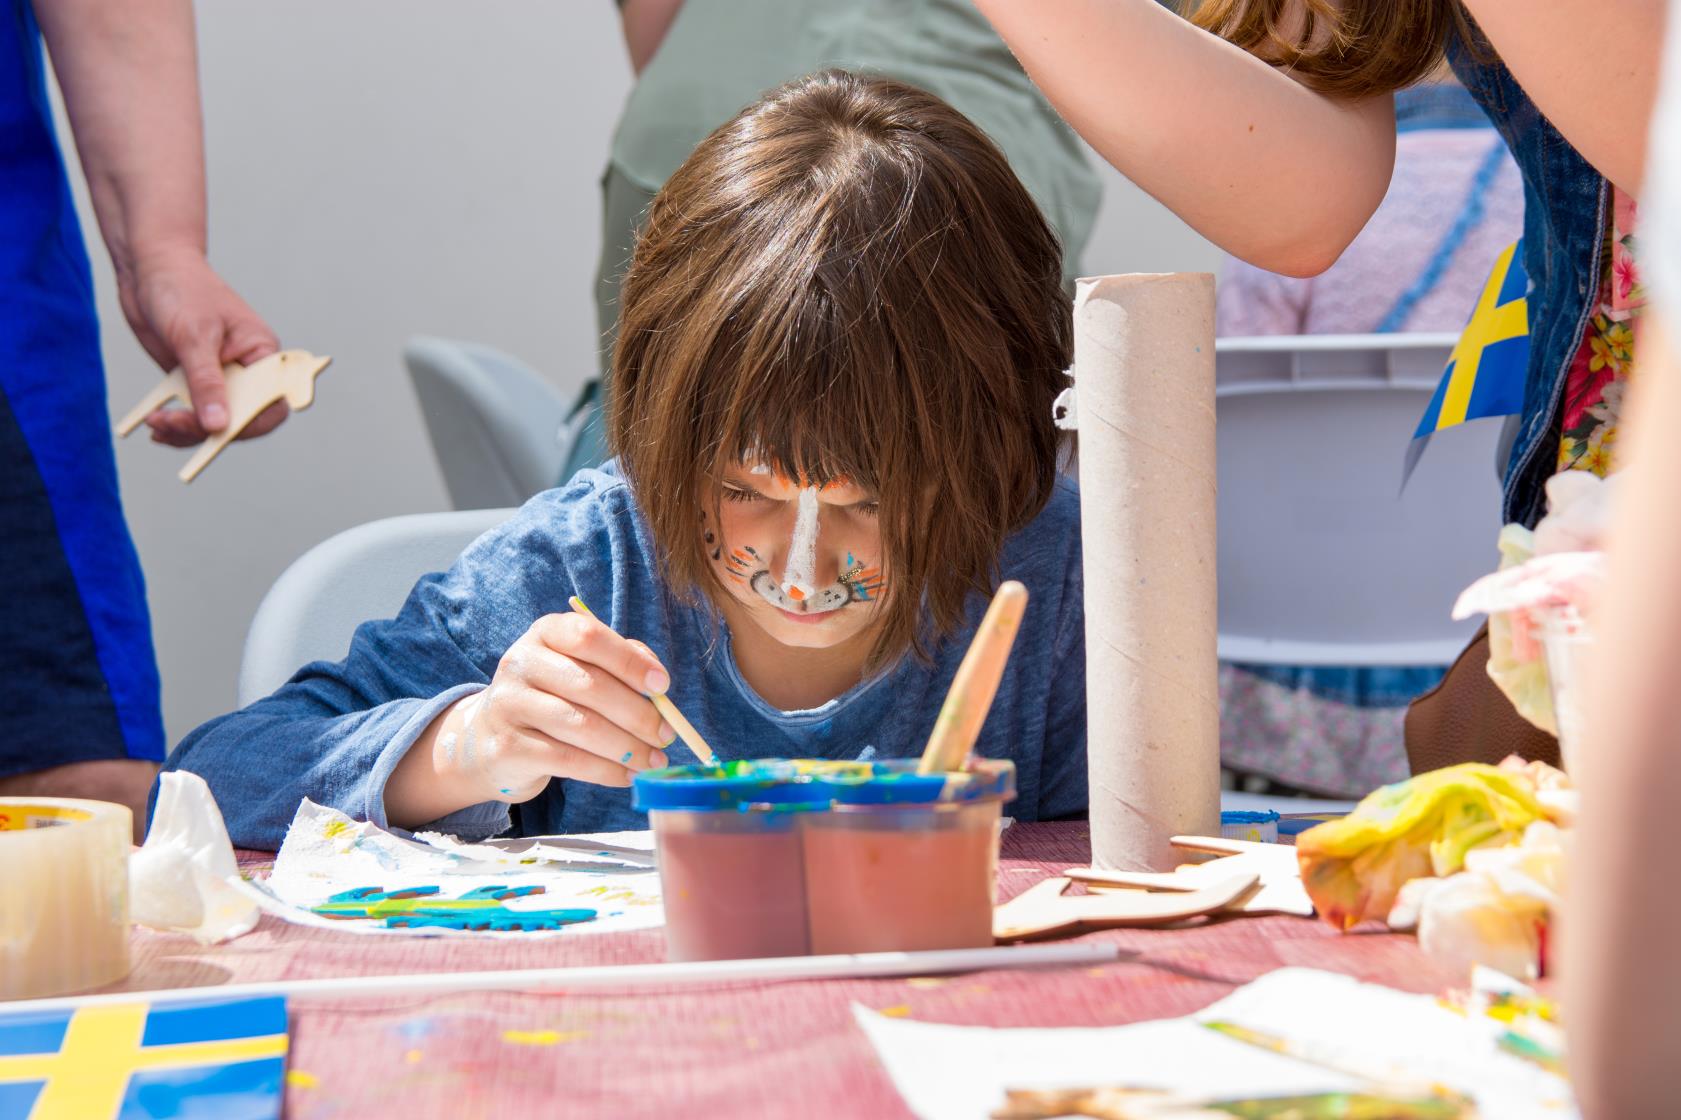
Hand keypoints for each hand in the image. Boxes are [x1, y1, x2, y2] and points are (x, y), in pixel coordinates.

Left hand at [117, 245, 286, 446]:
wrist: (149, 268)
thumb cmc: (181, 288)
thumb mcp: (194, 336)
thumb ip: (206, 382)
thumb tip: (218, 426)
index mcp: (262, 354)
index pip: (272, 403)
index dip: (251, 423)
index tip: (219, 429)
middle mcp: (246, 369)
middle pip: (241, 419)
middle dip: (208, 428)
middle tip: (172, 423)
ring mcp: (219, 376)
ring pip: (214, 420)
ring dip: (186, 430)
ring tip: (158, 425)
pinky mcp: (192, 378)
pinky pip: (191, 412)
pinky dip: (174, 422)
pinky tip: (155, 426)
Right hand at [441, 613, 676, 803]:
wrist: (489, 738)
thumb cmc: (552, 697)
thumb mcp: (579, 667)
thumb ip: (619, 663)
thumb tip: (658, 683)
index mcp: (545, 633)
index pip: (588, 636)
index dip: (630, 661)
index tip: (662, 686)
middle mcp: (521, 662)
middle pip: (590, 685)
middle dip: (638, 714)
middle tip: (666, 735)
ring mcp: (509, 705)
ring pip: (582, 726)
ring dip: (628, 748)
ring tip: (654, 760)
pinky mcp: (507, 747)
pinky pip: (569, 760)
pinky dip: (607, 771)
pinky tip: (628, 775)